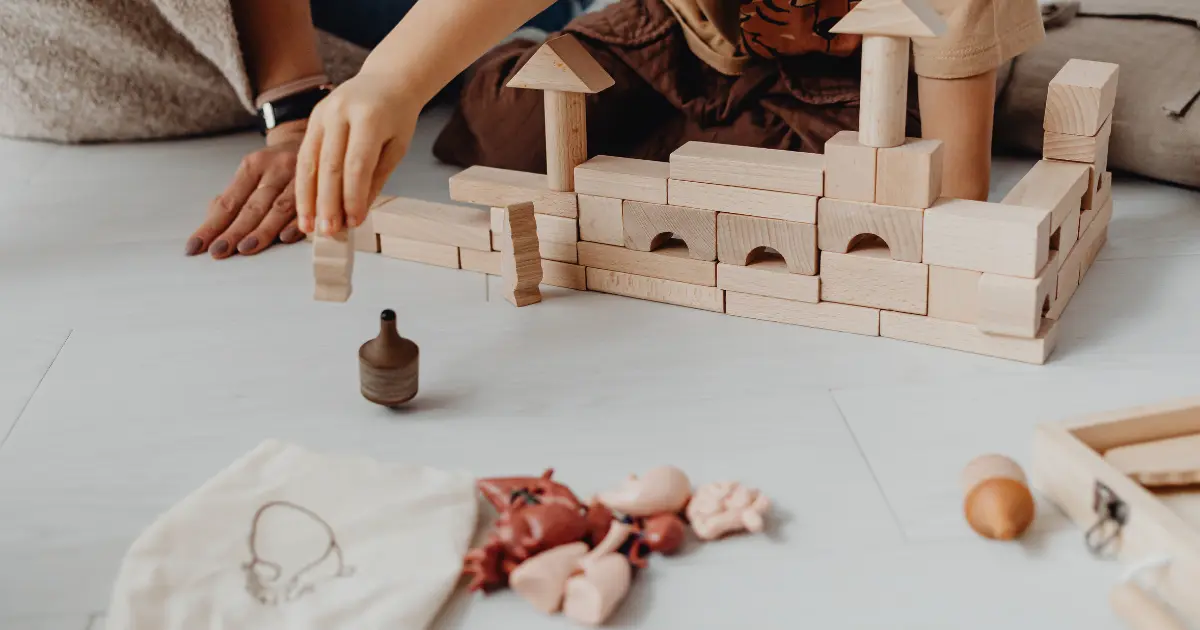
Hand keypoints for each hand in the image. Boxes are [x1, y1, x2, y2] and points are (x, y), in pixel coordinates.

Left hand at [186, 128, 305, 258]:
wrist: (316, 142)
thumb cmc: (279, 166)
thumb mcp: (255, 171)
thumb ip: (236, 195)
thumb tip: (213, 219)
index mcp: (254, 165)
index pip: (229, 201)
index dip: (212, 224)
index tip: (197, 245)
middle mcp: (277, 169)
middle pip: (252, 205)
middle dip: (234, 231)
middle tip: (218, 251)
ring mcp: (301, 178)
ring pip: (279, 208)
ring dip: (263, 230)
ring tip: (245, 248)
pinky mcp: (322, 188)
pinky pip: (308, 208)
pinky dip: (297, 224)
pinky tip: (286, 237)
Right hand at [295, 74, 418, 235]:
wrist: (386, 81)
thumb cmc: (397, 117)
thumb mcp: (397, 147)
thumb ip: (376, 178)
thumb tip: (358, 213)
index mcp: (369, 117)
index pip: (357, 164)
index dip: (353, 196)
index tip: (353, 222)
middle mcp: (340, 112)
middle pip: (330, 165)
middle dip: (327, 202)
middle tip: (328, 231)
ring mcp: (322, 113)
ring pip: (310, 162)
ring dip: (307, 197)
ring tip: (308, 227)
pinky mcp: (312, 119)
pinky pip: (304, 156)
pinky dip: (304, 184)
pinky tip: (305, 206)